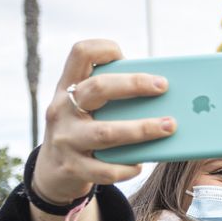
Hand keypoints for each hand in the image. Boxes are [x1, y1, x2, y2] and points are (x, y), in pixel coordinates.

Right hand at [31, 40, 174, 204]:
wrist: (52, 171)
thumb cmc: (83, 130)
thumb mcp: (85, 107)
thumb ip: (110, 96)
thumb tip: (162, 94)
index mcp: (68, 87)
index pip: (80, 54)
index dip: (103, 49)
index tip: (126, 55)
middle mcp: (62, 109)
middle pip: (97, 89)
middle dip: (134, 85)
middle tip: (163, 86)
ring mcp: (65, 139)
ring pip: (106, 133)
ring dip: (142, 129)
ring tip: (169, 126)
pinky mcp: (72, 167)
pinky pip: (105, 169)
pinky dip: (127, 167)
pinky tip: (140, 164)